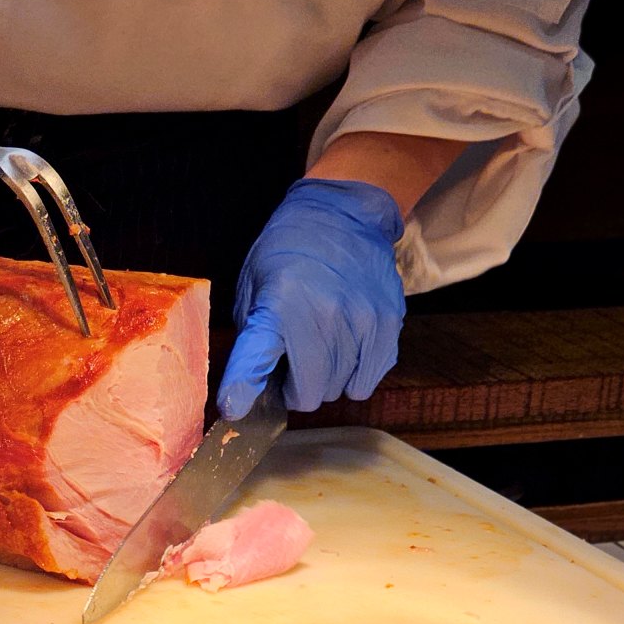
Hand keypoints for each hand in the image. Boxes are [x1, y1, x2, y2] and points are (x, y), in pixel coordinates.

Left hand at [216, 178, 405, 420]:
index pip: (255, 360)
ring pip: (342, 390)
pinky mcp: (389, 323)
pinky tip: (346, 345)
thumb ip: (252, 340)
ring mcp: (361, 321)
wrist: (343, 214)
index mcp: (279, 305)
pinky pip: (369, 379)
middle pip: (311, 394)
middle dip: (298, 387)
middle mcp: (323, 315)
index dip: (242, 391)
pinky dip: (355, 373)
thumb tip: (244, 394)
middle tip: (294, 362)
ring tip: (321, 346)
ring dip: (328, 379)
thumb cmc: (289, 252)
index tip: (234, 409)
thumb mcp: (253, 287)